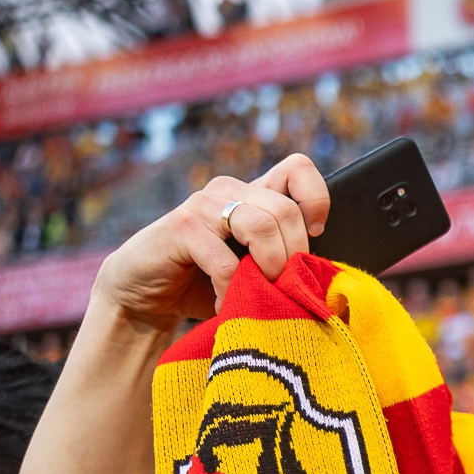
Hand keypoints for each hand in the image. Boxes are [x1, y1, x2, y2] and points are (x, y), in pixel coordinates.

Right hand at [91, 153, 329, 328]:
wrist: (146, 295)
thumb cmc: (208, 282)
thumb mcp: (256, 268)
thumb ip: (284, 257)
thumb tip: (327, 272)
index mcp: (253, 194)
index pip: (297, 169)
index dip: (316, 200)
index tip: (316, 236)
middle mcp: (230, 190)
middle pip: (286, 209)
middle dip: (293, 255)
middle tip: (282, 285)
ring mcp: (204, 204)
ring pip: (261, 225)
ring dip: (268, 268)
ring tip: (259, 293)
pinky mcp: (181, 227)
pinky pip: (225, 260)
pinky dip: (231, 290)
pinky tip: (225, 303)